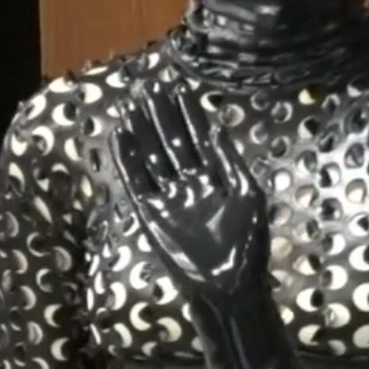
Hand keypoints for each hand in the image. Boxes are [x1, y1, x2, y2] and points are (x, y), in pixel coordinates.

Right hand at [111, 89, 267, 303]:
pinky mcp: (150, 212)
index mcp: (218, 177)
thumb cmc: (246, 242)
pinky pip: (137, 180)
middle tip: (151, 87)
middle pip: (173, 142)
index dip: (189, 114)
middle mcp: (191, 183)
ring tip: (134, 104)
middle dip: (163, 115)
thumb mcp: (246, 194)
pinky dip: (129, 158)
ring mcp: (169, 196)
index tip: (179, 89)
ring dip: (144, 131)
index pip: (200, 138)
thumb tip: (216, 128)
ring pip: (153, 156)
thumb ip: (229, 161)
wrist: (227, 282)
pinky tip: (122, 135)